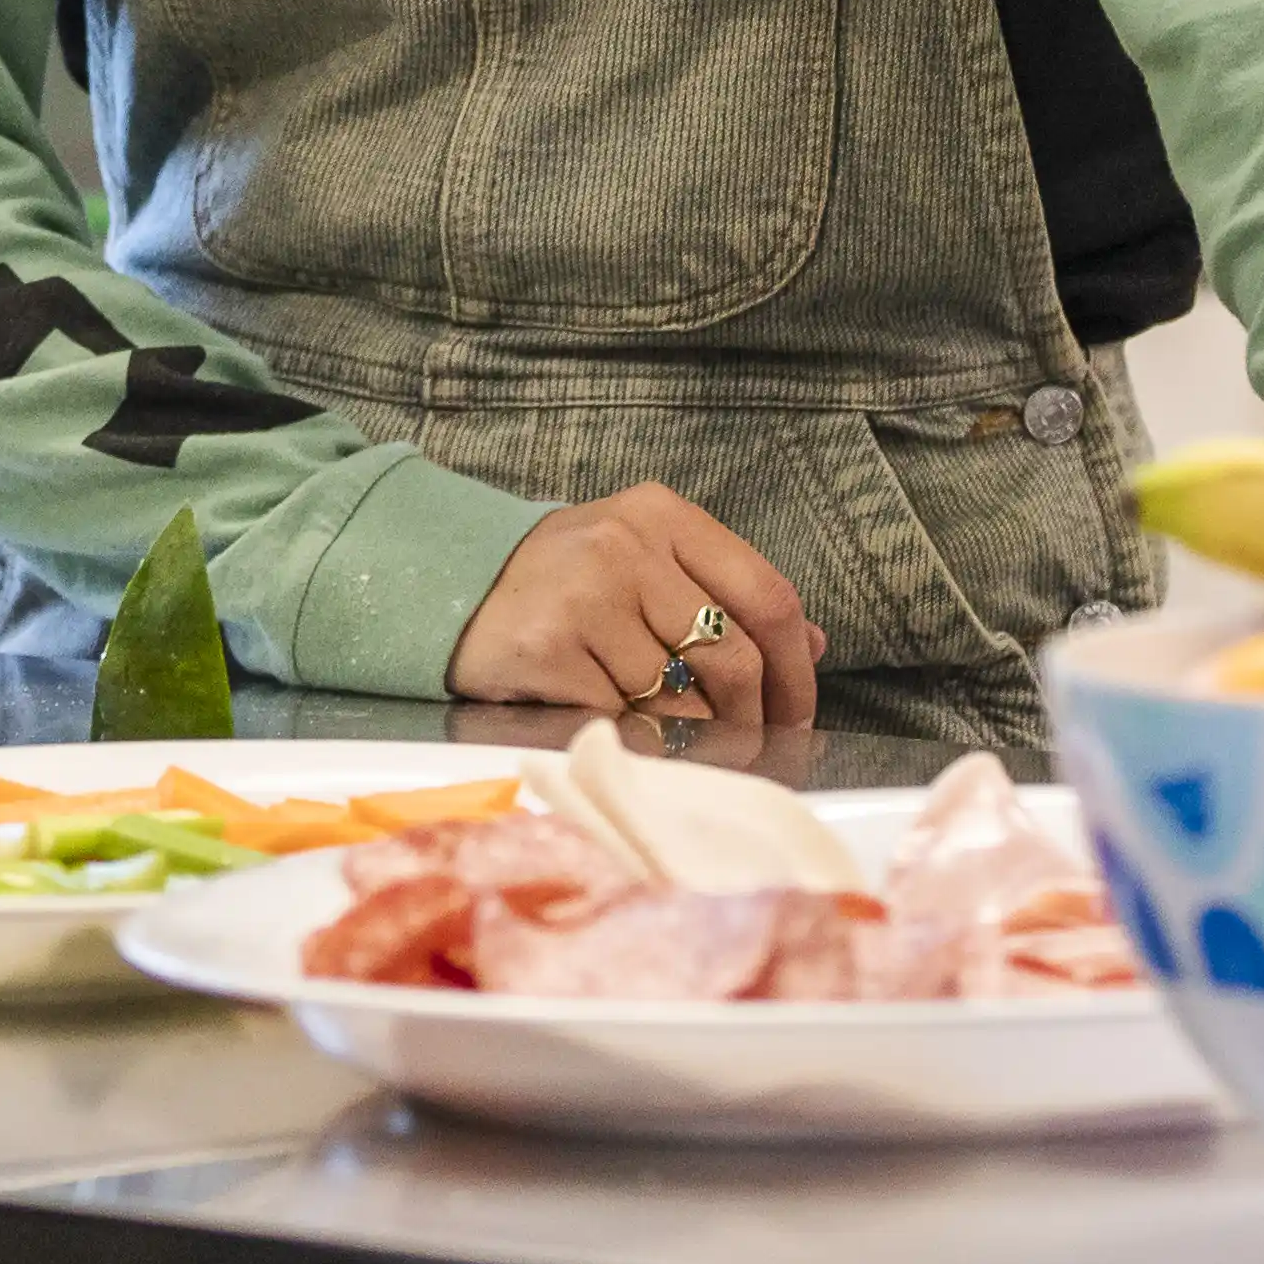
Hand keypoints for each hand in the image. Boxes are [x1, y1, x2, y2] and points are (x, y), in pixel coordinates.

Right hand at [448, 485, 815, 734]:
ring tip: (673, 738)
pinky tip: (616, 725)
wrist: (453, 584)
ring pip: (680, 702)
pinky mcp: (549, 647)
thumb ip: (724, 594)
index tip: (796, 713)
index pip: (767, 595)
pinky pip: (623, 722)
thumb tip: (811, 643)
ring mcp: (586, 594)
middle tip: (745, 747)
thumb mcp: (646, 562)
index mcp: (663, 516)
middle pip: (732, 658)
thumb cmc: (564, 582)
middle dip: (749, 719)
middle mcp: (627, 545)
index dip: (794, 669)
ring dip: (688, 739)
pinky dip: (633, 740)